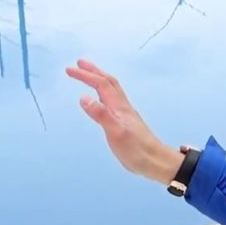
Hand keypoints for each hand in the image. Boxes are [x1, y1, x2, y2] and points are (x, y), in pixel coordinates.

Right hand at [66, 59, 183, 184]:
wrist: (155, 161)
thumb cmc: (136, 150)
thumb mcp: (116, 133)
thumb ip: (101, 115)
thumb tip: (83, 97)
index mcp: (119, 107)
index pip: (101, 84)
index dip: (86, 75)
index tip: (69, 69)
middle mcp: (123, 106)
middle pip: (109, 82)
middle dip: (93, 71)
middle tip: (79, 63)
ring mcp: (125, 113)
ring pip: (112, 90)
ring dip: (99, 79)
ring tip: (89, 75)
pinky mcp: (126, 122)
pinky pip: (113, 100)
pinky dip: (104, 93)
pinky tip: (101, 99)